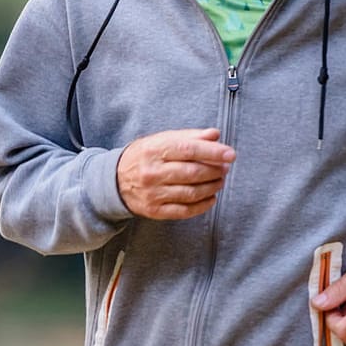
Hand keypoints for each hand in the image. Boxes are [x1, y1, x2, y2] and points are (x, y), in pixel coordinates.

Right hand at [116, 128, 235, 219]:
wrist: (114, 181)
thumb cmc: (144, 157)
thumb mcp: (161, 140)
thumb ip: (189, 137)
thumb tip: (215, 135)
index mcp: (153, 150)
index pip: (188, 150)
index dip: (212, 152)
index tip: (230, 154)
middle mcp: (152, 172)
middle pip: (192, 172)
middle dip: (214, 171)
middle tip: (225, 168)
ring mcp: (153, 193)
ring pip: (191, 192)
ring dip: (211, 187)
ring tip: (219, 181)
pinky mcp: (154, 210)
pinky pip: (185, 210)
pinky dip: (203, 205)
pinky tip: (211, 197)